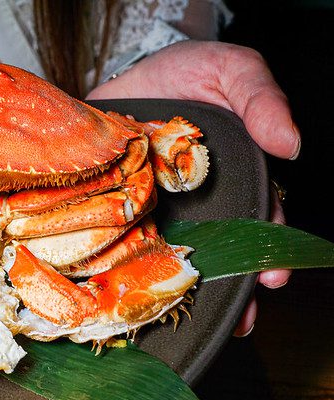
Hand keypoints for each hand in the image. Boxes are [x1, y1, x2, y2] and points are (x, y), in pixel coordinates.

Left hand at [86, 40, 294, 336]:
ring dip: (184, 294)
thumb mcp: (232, 72)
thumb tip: (290, 144)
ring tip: (192, 323)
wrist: (125, 71)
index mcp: (233, 180)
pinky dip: (127, 276)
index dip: (269, 250)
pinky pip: (123, 247)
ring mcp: (154, 211)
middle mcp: (196, 204)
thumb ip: (262, 101)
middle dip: (232, 289)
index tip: (272, 276)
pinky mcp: (116, 210)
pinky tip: (131, 301)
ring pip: (173, 261)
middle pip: (219, 253)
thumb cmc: (186, 72)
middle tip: (240, 320)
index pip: (258, 221)